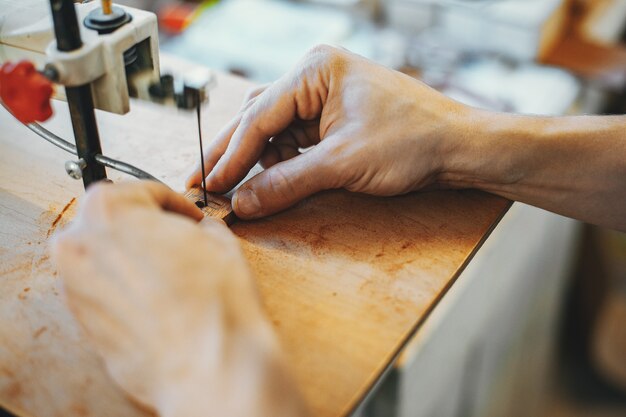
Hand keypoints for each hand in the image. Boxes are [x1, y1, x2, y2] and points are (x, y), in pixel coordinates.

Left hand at [52, 181, 306, 416]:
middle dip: (147, 229)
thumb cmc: (214, 305)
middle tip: (179, 240)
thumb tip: (199, 231)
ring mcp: (76, 288)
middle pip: (115, 222)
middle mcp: (80, 246)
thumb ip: (200, 226)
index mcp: (109, 211)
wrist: (208, 365)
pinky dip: (127, 289)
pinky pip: (104, 292)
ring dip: (135, 259)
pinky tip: (159, 299)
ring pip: (106, 258)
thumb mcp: (219, 242)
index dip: (175, 203)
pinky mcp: (83, 323)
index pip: (143, 191)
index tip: (188, 216)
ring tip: (172, 273)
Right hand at [186, 45, 469, 218]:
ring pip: (273, 131)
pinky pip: (294, 142)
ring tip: (232, 188)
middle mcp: (314, 78)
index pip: (259, 116)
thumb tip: (243, 202)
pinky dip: (280, 163)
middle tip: (201, 182)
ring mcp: (324, 99)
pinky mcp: (332, 121)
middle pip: (258, 118)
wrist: (459, 147)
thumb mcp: (343, 164)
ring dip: (256, 160)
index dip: (231, 155)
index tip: (209, 185)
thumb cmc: (414, 140)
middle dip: (232, 153)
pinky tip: (268, 181)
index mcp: (314, 71)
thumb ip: (287, 182)